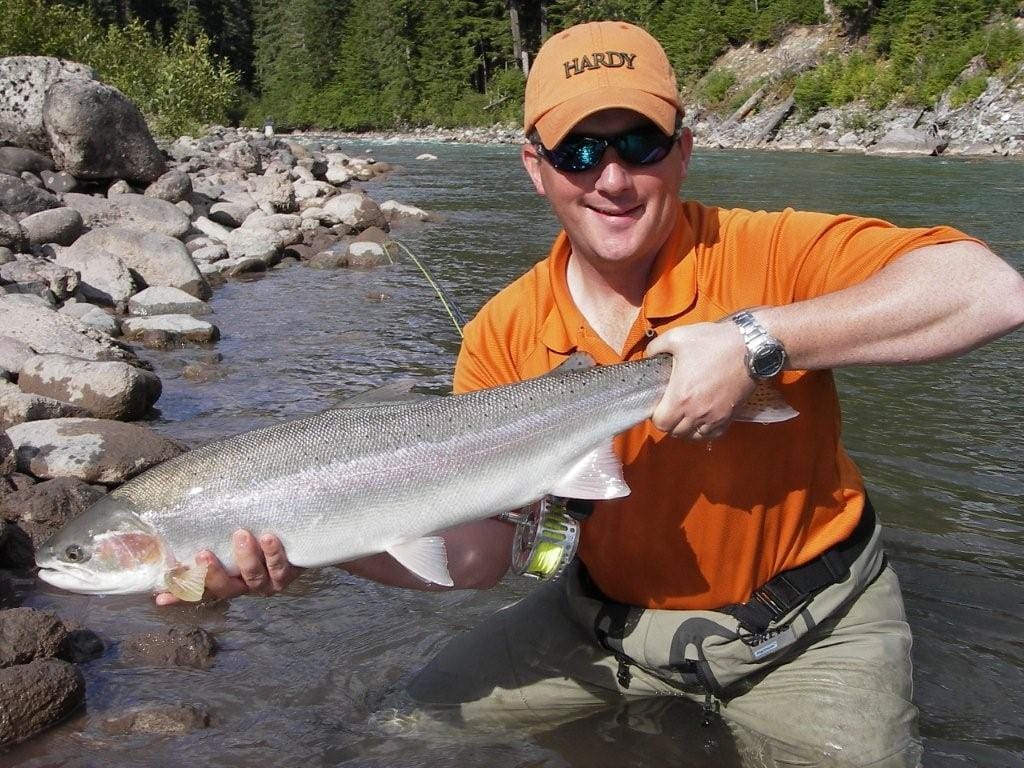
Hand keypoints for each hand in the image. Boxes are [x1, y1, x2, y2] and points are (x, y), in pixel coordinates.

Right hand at [154, 530, 303, 605]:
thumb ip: (209, 537)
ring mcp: (266, 583)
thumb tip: (176, 533)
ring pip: (252, 578)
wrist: (297, 538)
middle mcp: (244, 586)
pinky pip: (280, 568)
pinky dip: (273, 553)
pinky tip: (269, 538)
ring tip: (241, 535)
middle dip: (212, 573)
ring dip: (245, 558)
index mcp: (226, 580)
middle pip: (224, 589)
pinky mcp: (287, 575)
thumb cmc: (255, 536)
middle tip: (203, 554)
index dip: (180, 595)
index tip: (160, 596)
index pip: (198, 591)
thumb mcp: (229, 540)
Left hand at [646, 321, 756, 440]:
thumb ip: (656, 347)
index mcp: (681, 396)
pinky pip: (714, 434)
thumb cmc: (714, 342)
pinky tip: (702, 419)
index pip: (661, 423)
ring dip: (686, 429)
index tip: (659, 405)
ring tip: (685, 415)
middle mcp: (697, 412)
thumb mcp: (678, 337)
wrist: (751, 346)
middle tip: (671, 408)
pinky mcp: (730, 415)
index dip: (656, 416)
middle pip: (676, 432)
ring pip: (694, 436)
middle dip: (670, 422)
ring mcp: (715, 416)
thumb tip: (649, 355)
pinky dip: (705, 431)